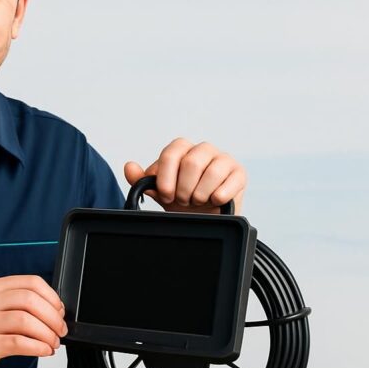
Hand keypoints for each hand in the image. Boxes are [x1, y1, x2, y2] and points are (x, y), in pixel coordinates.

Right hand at [0, 275, 67, 367]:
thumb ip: (13, 307)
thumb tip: (50, 312)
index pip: (32, 282)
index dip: (52, 297)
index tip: (60, 312)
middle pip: (32, 300)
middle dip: (54, 317)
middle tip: (60, 331)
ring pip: (27, 321)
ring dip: (47, 334)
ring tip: (52, 343)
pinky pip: (18, 343)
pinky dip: (37, 347)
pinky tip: (43, 351)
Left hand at [124, 138, 246, 213]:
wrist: (206, 218)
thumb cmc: (182, 201)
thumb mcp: (160, 192)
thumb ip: (142, 180)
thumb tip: (129, 167)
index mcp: (182, 149)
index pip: (171, 152)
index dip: (166, 176)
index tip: (166, 195)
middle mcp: (203, 149)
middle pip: (191, 162)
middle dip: (184, 188)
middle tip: (183, 200)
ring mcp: (224, 159)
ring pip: (211, 171)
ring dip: (200, 193)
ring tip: (197, 201)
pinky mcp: (239, 173)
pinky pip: (230, 182)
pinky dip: (219, 196)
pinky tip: (214, 201)